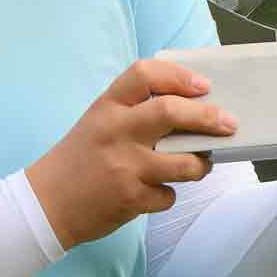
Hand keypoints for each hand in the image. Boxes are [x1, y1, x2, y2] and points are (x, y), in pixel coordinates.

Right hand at [27, 59, 237, 249]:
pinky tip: (156, 192)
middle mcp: (115, 131)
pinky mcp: (130, 198)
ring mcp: (124, 165)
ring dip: (201, 164)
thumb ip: (134, 110)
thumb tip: (191, 106)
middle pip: (170, 112)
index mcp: (107, 106)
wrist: (47, 203)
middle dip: (208, 117)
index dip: (178, 76)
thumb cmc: (80, 158)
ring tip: (202, 163)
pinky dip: (168, 194)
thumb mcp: (99, 121)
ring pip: (182, 161)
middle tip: (229, 123)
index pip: (144, 74)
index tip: (203, 86)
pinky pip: (168, 195)